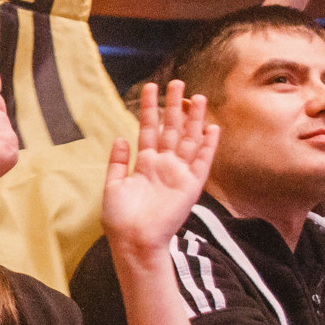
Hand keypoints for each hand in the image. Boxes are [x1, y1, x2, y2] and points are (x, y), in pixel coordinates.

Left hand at [101, 81, 218, 262]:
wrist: (134, 241)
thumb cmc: (120, 219)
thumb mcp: (113, 185)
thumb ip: (117, 161)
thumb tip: (120, 137)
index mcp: (144, 164)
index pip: (148, 129)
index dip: (150, 109)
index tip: (150, 87)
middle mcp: (164, 165)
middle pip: (171, 130)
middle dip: (174, 106)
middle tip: (177, 83)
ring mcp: (179, 174)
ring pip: (188, 140)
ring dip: (194, 120)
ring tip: (197, 97)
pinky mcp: (191, 186)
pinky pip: (202, 162)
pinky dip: (208, 146)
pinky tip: (212, 128)